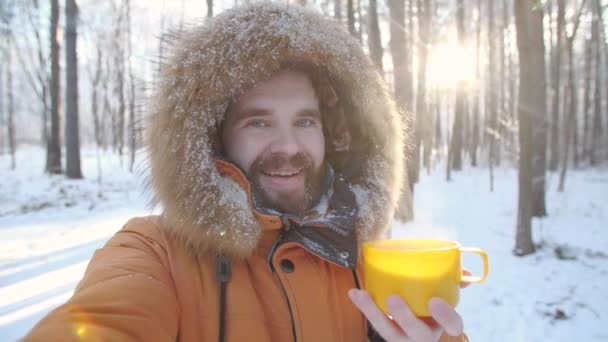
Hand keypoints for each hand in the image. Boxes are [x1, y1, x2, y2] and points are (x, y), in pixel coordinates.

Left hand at [348, 290, 462, 341]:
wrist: (418, 334)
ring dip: (373, 312)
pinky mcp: (388, 332)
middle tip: (393, 298)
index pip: (452, 326)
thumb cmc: (433, 310)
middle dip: (405, 316)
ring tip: (361, 294)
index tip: (436, 301)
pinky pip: (375, 323)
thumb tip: (466, 272)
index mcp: (444, 328)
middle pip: (416, 332)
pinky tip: (353, 293)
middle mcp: (424, 337)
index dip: (446, 316)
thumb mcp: (447, 302)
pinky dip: (363, 308)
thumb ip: (454, 285)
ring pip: (388, 330)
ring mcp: (404, 338)